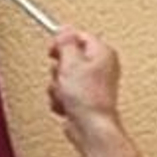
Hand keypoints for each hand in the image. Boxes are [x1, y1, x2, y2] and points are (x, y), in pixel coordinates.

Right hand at [48, 26, 122, 145]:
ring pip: (63, 77)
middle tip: (63, 76)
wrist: (90, 127)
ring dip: (57, 87)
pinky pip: (63, 93)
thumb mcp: (71, 62)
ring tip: (65, 94)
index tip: (53, 49)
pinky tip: (66, 104)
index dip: (62, 42)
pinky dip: (60, 99)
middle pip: (69, 57)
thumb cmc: (88, 98)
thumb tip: (64, 30)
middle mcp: (101, 67)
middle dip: (58, 69)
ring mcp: (92, 84)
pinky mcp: (84, 99)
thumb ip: (66, 42)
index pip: (78, 36)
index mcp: (103, 53)